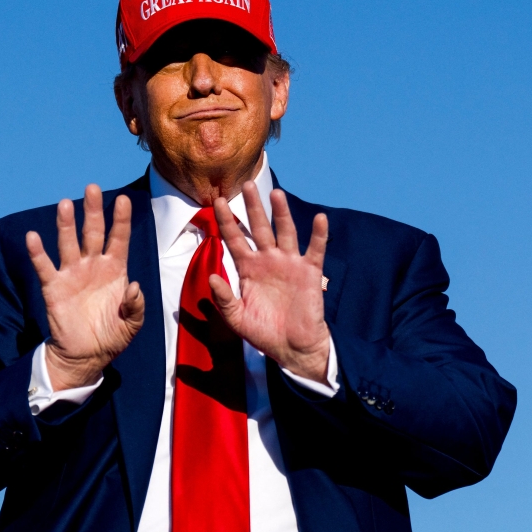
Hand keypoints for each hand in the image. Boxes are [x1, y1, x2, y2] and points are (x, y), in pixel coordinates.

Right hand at [26, 185, 144, 389]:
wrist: (86, 356)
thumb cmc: (112, 335)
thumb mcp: (132, 324)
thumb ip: (136, 306)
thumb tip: (134, 287)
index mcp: (115, 270)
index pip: (119, 239)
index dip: (121, 220)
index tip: (122, 199)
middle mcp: (93, 266)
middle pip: (93, 232)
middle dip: (92, 211)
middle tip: (91, 188)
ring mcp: (72, 274)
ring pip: (69, 243)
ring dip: (66, 224)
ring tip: (65, 204)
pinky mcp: (54, 287)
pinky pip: (45, 267)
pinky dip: (38, 253)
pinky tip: (33, 237)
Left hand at [209, 182, 331, 383]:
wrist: (292, 347)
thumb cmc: (263, 332)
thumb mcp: (237, 318)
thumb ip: (223, 298)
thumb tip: (211, 277)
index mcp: (248, 269)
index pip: (235, 239)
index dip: (227, 222)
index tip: (219, 202)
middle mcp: (268, 260)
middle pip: (259, 228)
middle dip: (253, 207)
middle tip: (246, 184)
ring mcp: (289, 263)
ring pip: (285, 232)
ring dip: (281, 213)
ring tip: (276, 194)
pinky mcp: (310, 272)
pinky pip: (315, 250)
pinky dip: (318, 234)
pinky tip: (320, 218)